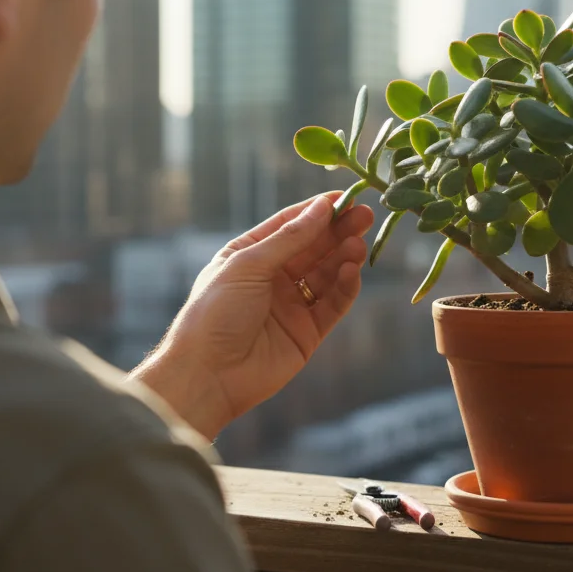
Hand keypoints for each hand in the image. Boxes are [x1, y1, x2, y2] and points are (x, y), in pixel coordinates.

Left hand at [132, 193, 374, 438]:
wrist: (208, 375)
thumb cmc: (215, 313)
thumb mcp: (248, 265)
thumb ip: (288, 238)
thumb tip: (321, 209)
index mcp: (249, 256)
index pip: (289, 225)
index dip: (316, 211)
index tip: (344, 197)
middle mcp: (271, 278)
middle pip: (313, 248)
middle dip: (338, 231)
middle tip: (364, 215)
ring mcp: (290, 306)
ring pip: (326, 274)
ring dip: (344, 257)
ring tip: (358, 243)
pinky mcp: (306, 333)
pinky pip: (332, 305)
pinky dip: (345, 287)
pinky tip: (352, 271)